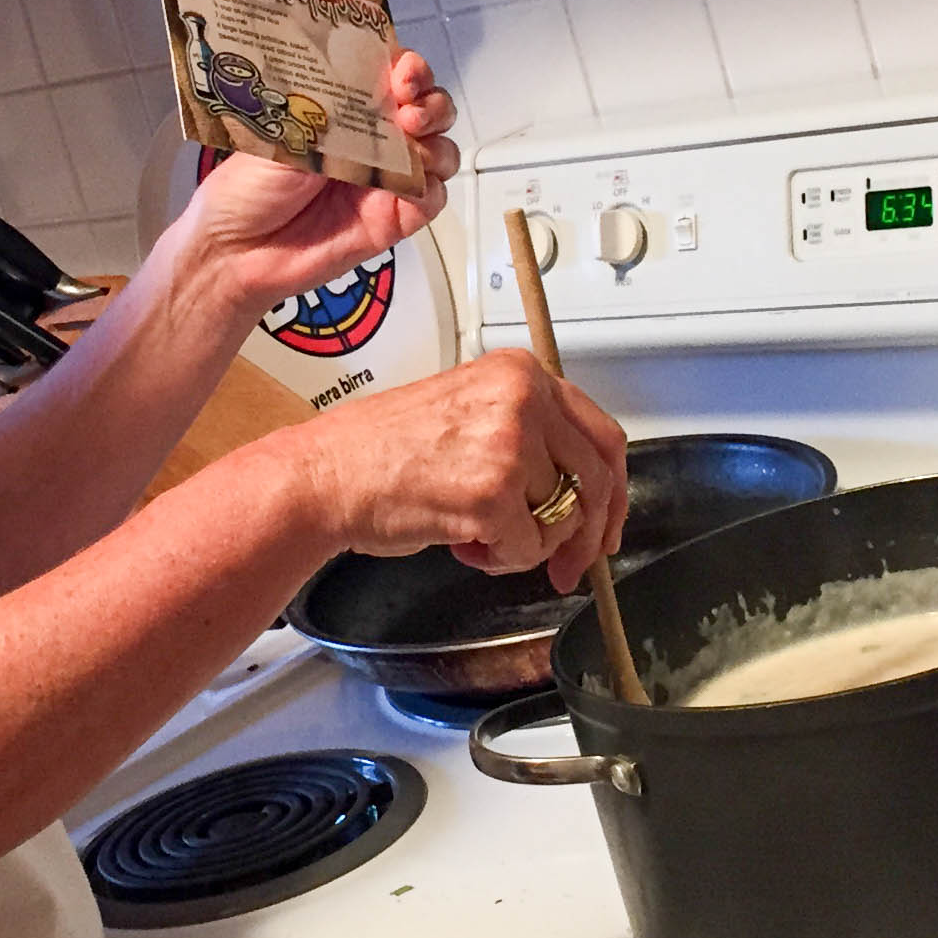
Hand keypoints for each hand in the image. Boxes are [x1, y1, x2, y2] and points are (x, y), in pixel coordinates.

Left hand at [175, 50, 458, 311]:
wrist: (237, 251)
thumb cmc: (247, 187)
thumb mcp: (283, 129)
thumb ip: (330, 104)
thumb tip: (368, 75)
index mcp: (344, 110)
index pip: (394, 76)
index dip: (408, 69)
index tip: (402, 72)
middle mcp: (372, 140)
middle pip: (429, 109)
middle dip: (430, 101)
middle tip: (408, 107)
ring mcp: (386, 179)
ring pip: (441, 151)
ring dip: (436, 141)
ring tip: (410, 140)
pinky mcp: (394, 218)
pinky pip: (433, 198)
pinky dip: (432, 187)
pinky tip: (410, 184)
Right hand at [288, 350, 626, 585]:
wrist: (325, 475)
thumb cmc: (381, 452)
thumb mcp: (469, 413)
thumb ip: (530, 436)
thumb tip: (582, 491)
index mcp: (519, 373)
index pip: (601, 433)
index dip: (612, 489)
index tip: (606, 523)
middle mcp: (522, 399)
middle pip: (596, 479)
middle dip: (586, 534)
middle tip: (571, 565)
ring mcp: (510, 445)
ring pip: (562, 519)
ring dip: (526, 545)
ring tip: (477, 534)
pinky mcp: (494, 493)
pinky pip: (528, 549)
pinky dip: (500, 560)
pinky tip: (462, 543)